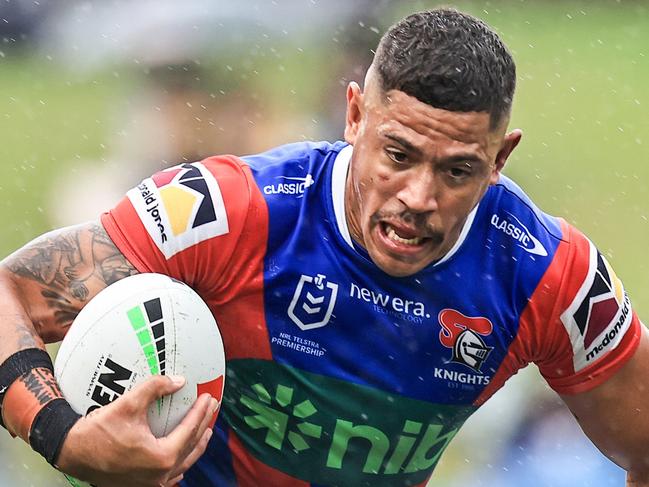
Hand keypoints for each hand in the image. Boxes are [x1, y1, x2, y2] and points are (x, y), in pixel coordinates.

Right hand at [56, 375, 217, 486]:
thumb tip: (178, 380)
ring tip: (205, 431)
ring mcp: (149, 484)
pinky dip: (179, 460)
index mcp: (160, 458)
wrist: (71, 452)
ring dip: (195, 446)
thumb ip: (155, 388)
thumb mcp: (129, 403)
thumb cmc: (98, 430)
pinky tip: (181, 455)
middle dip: (204, 426)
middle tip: (211, 408)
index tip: (209, 397)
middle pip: (190, 448)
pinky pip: (168, 475)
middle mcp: (159, 476)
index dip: (201, 412)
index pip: (189, 431)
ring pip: (182, 464)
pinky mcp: (139, 486)